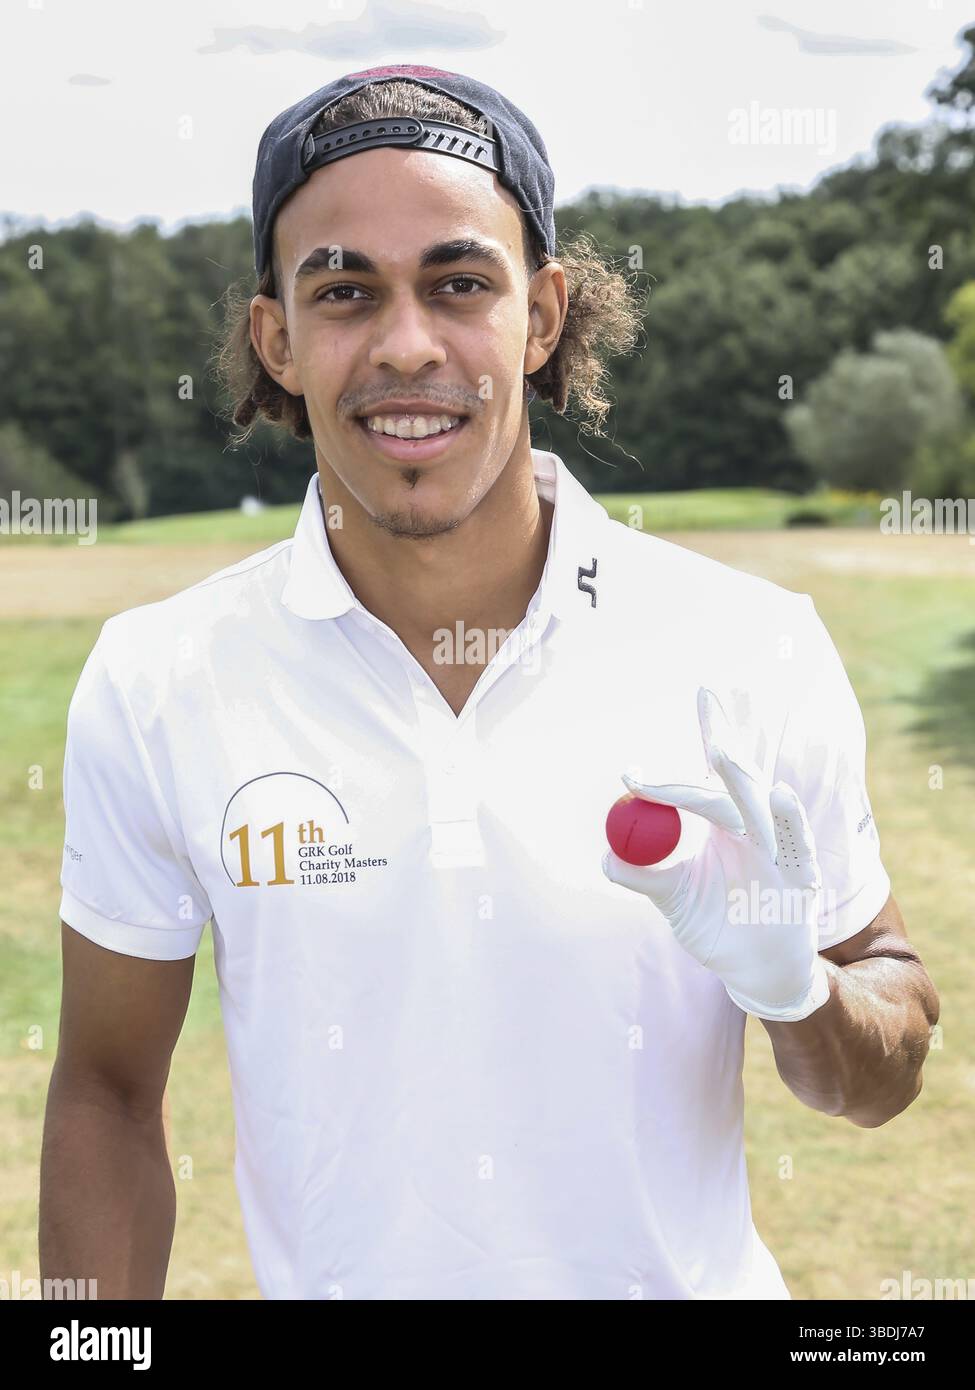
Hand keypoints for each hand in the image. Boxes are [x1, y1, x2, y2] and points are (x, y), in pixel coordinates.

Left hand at [601, 687, 830, 1021]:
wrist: (755, 971)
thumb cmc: (717, 928)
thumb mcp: (674, 900)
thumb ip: (644, 877)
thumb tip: (605, 857)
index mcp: (725, 823)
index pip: (709, 773)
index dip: (705, 733)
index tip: (684, 710)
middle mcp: (753, 827)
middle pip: (735, 775)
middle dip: (720, 737)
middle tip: (705, 699)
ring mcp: (778, 848)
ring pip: (758, 805)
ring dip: (740, 778)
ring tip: (719, 751)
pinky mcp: (800, 874)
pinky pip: (795, 842)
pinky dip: (788, 818)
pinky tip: (778, 794)